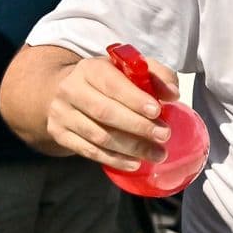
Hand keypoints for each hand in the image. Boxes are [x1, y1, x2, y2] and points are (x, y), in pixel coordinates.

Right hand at [45, 55, 179, 170]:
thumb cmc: (110, 80)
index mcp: (90, 69)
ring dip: (131, 148)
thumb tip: (173, 94)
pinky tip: (134, 163)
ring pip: (98, 135)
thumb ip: (156, 75)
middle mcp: (70, 90)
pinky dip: (114, 159)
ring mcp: (61, 114)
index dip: (134, 99)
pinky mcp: (59, 134)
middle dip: (138, 126)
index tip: (157, 111)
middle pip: (104, 112)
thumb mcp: (131, 69)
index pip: (112, 84)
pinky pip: (88, 151)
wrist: (68, 91)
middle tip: (164, 136)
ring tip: (157, 154)